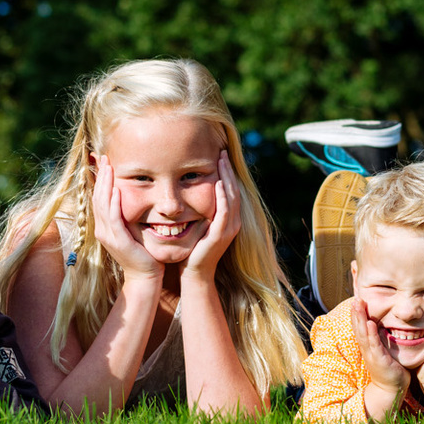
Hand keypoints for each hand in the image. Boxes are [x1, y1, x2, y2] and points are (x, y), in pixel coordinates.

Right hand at [92, 156, 162, 283]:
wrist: (145, 277)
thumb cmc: (143, 254)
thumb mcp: (133, 232)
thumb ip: (129, 217)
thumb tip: (132, 199)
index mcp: (105, 227)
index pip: (99, 198)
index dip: (100, 179)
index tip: (105, 162)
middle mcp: (102, 230)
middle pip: (97, 197)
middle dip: (101, 176)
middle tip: (105, 157)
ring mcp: (108, 236)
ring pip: (102, 204)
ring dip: (105, 184)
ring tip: (108, 167)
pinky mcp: (118, 240)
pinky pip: (113, 218)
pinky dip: (114, 202)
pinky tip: (116, 189)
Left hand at [181, 151, 241, 282]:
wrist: (195, 272)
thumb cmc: (193, 249)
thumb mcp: (198, 224)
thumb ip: (200, 210)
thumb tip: (190, 191)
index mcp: (229, 219)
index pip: (230, 190)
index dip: (227, 173)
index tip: (220, 156)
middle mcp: (233, 222)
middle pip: (233, 189)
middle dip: (228, 170)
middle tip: (222, 151)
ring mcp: (229, 228)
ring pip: (231, 196)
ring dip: (226, 177)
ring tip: (221, 160)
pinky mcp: (221, 234)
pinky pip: (224, 211)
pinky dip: (222, 196)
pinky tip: (217, 183)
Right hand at [351, 298, 409, 420]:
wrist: (391, 389)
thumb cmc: (390, 370)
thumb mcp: (384, 352)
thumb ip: (381, 340)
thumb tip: (381, 328)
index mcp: (368, 346)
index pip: (360, 327)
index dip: (357, 314)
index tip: (357, 301)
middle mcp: (367, 349)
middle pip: (358, 328)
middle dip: (356, 313)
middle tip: (354, 299)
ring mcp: (371, 354)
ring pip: (363, 333)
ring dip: (360, 319)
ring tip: (358, 305)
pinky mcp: (379, 360)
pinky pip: (374, 344)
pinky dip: (371, 334)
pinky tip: (370, 323)